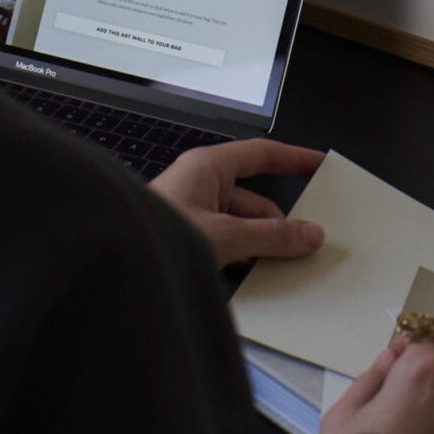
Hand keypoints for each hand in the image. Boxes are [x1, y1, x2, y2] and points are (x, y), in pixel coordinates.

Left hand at [149, 140, 324, 268]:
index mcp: (209, 167)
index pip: (261, 154)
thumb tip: (311, 233)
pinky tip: (256, 280)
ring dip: (261, 246)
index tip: (320, 164)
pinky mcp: (185, 237)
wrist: (112, 264)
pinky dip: (242, 258)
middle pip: (256, 199)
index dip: (293, 158)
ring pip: (242, 225)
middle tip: (311, 244)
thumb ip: (271, 236)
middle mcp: (201, 184)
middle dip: (281, 223)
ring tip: (286, 268)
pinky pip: (226, 243)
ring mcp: (192, 211)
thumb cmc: (158, 235)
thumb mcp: (225, 237)